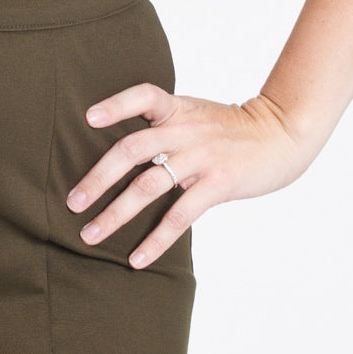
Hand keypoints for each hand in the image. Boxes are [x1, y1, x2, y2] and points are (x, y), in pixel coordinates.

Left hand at [65, 84, 316, 268]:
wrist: (279, 133)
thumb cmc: (228, 127)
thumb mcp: (193, 113)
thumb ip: (162, 123)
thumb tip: (119, 147)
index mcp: (176, 109)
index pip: (142, 96)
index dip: (116, 105)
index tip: (88, 118)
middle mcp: (184, 130)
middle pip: (132, 150)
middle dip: (98, 178)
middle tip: (72, 203)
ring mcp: (200, 157)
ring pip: (148, 186)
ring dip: (115, 214)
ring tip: (90, 235)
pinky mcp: (217, 184)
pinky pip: (180, 215)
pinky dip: (156, 239)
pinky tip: (137, 258)